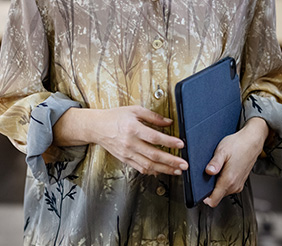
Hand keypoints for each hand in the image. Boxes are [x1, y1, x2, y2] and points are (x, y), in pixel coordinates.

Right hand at [58, 105, 187, 175]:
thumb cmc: (115, 117)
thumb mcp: (134, 110)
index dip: (169, 142)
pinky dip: (152, 171)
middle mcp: (130, 143)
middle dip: (171, 161)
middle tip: (184, 164)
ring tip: (177, 170)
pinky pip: (140, 168)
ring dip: (164, 169)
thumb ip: (153, 116)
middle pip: (154, 155)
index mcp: (133, 129)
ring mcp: (127, 153)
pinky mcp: (125, 159)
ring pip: (148, 165)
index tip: (181, 144)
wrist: (97, 127)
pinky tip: (161, 171)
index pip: (154, 138)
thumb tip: (169, 122)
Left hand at [202, 117, 268, 206]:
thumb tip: (208, 171)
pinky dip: (223, 181)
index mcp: (229, 180)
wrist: (252, 141)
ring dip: (217, 184)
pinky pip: (228, 187)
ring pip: (222, 191)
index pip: (213, 201)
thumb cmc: (238, 144)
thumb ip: (215, 163)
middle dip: (210, 188)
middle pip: (217, 196)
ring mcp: (238, 184)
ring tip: (216, 169)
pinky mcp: (240, 182)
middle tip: (208, 173)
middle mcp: (235, 185)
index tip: (199, 190)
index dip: (204, 198)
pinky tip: (223, 169)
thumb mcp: (222, 151)